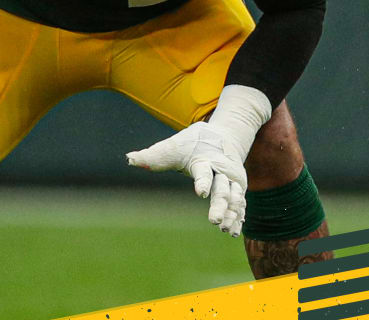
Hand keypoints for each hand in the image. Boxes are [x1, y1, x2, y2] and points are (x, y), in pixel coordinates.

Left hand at [127, 121, 248, 235]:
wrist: (224, 136)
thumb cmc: (193, 143)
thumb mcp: (174, 147)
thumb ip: (153, 156)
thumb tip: (129, 158)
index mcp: (205, 160)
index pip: (203, 172)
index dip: (202, 182)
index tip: (201, 193)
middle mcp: (223, 171)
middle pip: (222, 189)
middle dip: (220, 205)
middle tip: (215, 221)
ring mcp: (232, 180)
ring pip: (234, 198)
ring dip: (231, 214)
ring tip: (225, 230)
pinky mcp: (237, 189)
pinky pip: (239, 205)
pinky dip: (237, 218)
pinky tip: (233, 232)